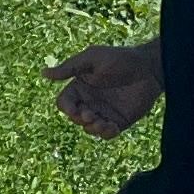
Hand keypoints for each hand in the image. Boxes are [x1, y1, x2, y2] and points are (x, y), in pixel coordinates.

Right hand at [43, 43, 162, 137]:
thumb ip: (69, 68)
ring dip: (92, 128)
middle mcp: (89, 101)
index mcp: (79, 87)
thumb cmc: (120, 58)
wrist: (150, 67)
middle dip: (80, 119)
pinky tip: (111, 127)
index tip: (75, 109)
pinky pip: (107, 134)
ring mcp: (104, 112)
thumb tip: (43, 73)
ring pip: (89, 128)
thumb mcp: (92, 59)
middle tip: (91, 115)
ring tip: (102, 123)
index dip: (66, 108)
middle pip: (74, 118)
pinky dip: (106, 133)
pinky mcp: (119, 121)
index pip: (64, 103)